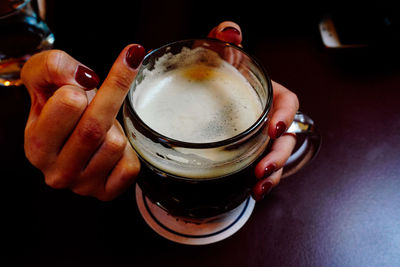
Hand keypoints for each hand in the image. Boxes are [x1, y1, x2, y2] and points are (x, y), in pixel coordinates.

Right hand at [22, 44, 145, 200]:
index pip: (70, 103)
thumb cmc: (59, 106)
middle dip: (110, 97)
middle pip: (95, 126)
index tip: (87, 81)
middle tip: (111, 84)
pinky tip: (111, 148)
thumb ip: (53, 66)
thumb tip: (84, 78)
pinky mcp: (107, 192)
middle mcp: (56, 172)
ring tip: (102, 128)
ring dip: (116, 129)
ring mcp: (82, 186)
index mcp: (36, 145)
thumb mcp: (43, 79)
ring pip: (115, 145)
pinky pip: (131, 166)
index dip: (82, 86)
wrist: (73, 132)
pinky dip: (128, 152)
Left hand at [209, 22, 298, 200]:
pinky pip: (262, 169)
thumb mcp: (218, 56)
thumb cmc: (212, 76)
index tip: (274, 129)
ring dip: (272, 174)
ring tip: (259, 186)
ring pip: (277, 157)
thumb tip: (230, 31)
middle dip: (279, 155)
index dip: (286, 115)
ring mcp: (259, 138)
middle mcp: (266, 117)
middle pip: (286, 138)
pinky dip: (261, 181)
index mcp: (265, 94)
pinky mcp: (249, 153)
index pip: (288, 102)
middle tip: (263, 167)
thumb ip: (224, 39)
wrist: (193, 101)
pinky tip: (252, 190)